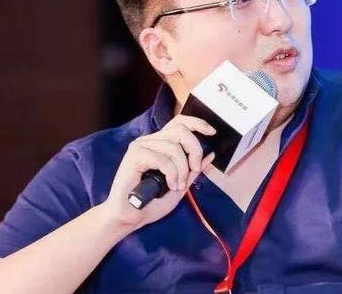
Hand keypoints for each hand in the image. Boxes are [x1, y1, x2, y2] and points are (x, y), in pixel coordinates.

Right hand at [99, 115, 215, 231]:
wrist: (129, 218)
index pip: (179, 122)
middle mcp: (150, 141)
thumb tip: (210, 155)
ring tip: (177, 185)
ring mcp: (141, 146)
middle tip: (195, 168)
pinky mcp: (134, 155)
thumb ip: (193, 170)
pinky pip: (163, 159)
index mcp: (160, 144)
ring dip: (182, 169)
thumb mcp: (181, 185)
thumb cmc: (151, 204)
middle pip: (180, 130)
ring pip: (174, 147)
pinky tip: (170, 185)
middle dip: (194, 149)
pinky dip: (172, 173)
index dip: (197, 123)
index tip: (212, 132)